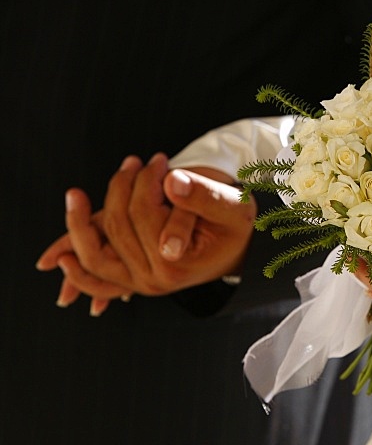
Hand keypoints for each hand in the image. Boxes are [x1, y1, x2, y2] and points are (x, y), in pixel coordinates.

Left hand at [37, 155, 255, 313]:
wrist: (241, 249)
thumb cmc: (237, 225)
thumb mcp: (233, 205)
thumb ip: (203, 195)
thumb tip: (171, 182)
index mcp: (177, 262)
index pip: (144, 212)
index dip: (146, 180)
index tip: (161, 160)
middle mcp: (154, 280)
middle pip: (117, 227)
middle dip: (121, 188)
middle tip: (136, 162)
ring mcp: (140, 284)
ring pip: (94, 255)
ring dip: (78, 224)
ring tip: (73, 195)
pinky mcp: (131, 282)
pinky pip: (95, 280)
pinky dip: (76, 272)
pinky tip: (56, 259)